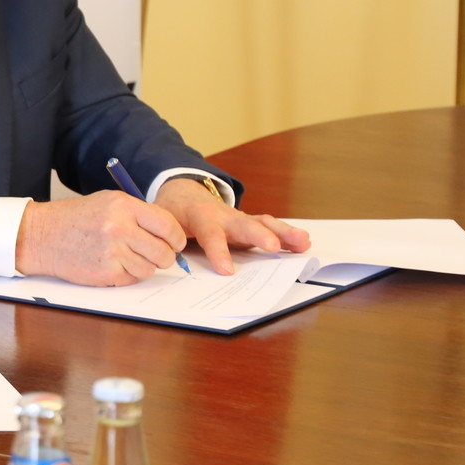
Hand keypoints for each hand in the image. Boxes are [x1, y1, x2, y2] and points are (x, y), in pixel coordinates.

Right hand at [15, 191, 186, 284]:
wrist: (41, 235)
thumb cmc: (75, 218)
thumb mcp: (107, 202)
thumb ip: (139, 214)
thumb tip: (170, 235)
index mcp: (123, 206)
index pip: (168, 225)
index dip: (175, 238)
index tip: (174, 243)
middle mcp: (120, 228)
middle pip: (164, 252)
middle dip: (163, 256)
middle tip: (154, 254)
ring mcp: (113, 252)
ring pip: (150, 269)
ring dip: (142, 266)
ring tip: (124, 256)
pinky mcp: (106, 273)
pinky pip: (132, 279)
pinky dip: (126, 275)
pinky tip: (111, 263)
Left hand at [154, 178, 311, 274]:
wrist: (184, 193)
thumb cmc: (173, 211)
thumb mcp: (161, 221)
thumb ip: (164, 237)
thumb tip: (167, 259)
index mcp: (199, 216)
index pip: (210, 234)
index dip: (218, 251)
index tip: (227, 271)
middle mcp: (224, 216)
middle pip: (243, 224)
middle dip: (259, 235)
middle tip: (273, 247)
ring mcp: (239, 219)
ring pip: (262, 223)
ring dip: (283, 233)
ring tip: (303, 241)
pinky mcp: (249, 224)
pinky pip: (270, 227)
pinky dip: (286, 234)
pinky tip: (304, 243)